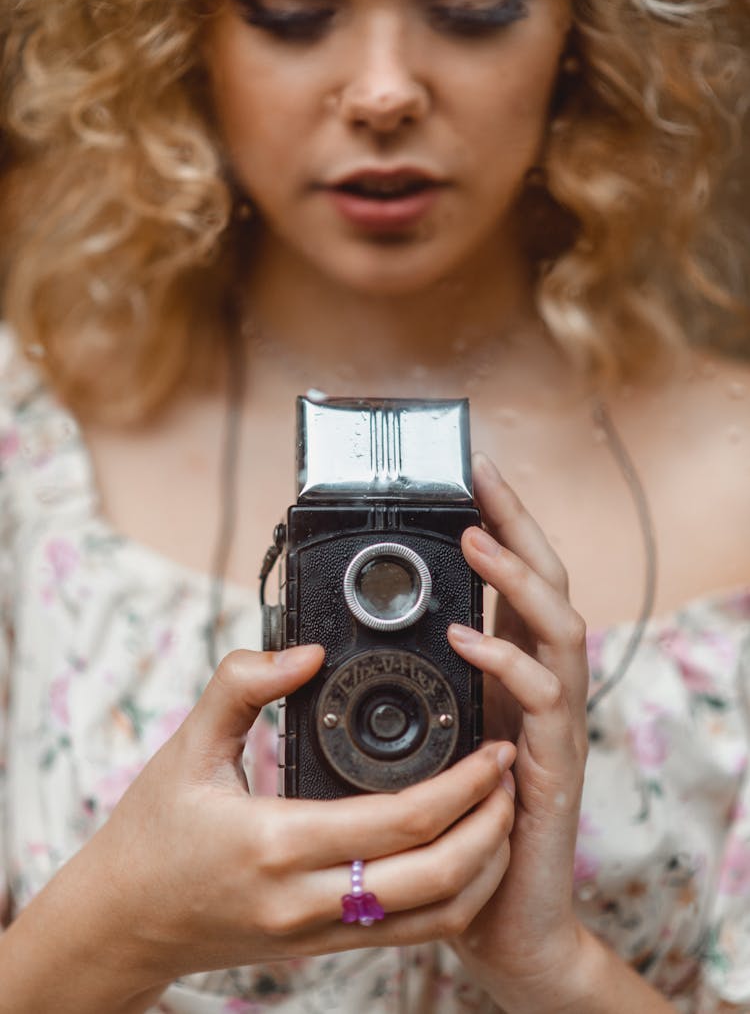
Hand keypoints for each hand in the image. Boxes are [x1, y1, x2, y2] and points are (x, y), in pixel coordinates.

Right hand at [60, 644, 515, 998]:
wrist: (119, 923)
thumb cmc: (150, 833)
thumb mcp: (187, 745)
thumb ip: (241, 683)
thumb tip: (305, 650)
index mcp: (276, 843)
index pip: (401, 822)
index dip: (464, 785)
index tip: (495, 745)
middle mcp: (305, 900)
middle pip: (436, 877)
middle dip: (491, 823)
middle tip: (512, 773)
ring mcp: (317, 934)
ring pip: (435, 918)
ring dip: (483, 866)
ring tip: (502, 811)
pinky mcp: (321, 948)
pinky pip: (409, 934)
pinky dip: (452, 897)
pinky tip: (464, 855)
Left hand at [447, 452, 588, 1009]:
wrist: (494, 915)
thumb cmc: (450, 822)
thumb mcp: (422, 734)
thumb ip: (404, 685)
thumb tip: (329, 639)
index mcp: (506, 671)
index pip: (515, 578)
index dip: (501, 523)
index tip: (472, 473)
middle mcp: (539, 684)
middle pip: (550, 581)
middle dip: (520, 523)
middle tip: (483, 479)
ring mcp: (554, 721)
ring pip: (560, 625)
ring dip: (519, 577)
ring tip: (476, 540)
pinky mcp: (555, 762)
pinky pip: (544, 698)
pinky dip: (508, 661)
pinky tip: (469, 639)